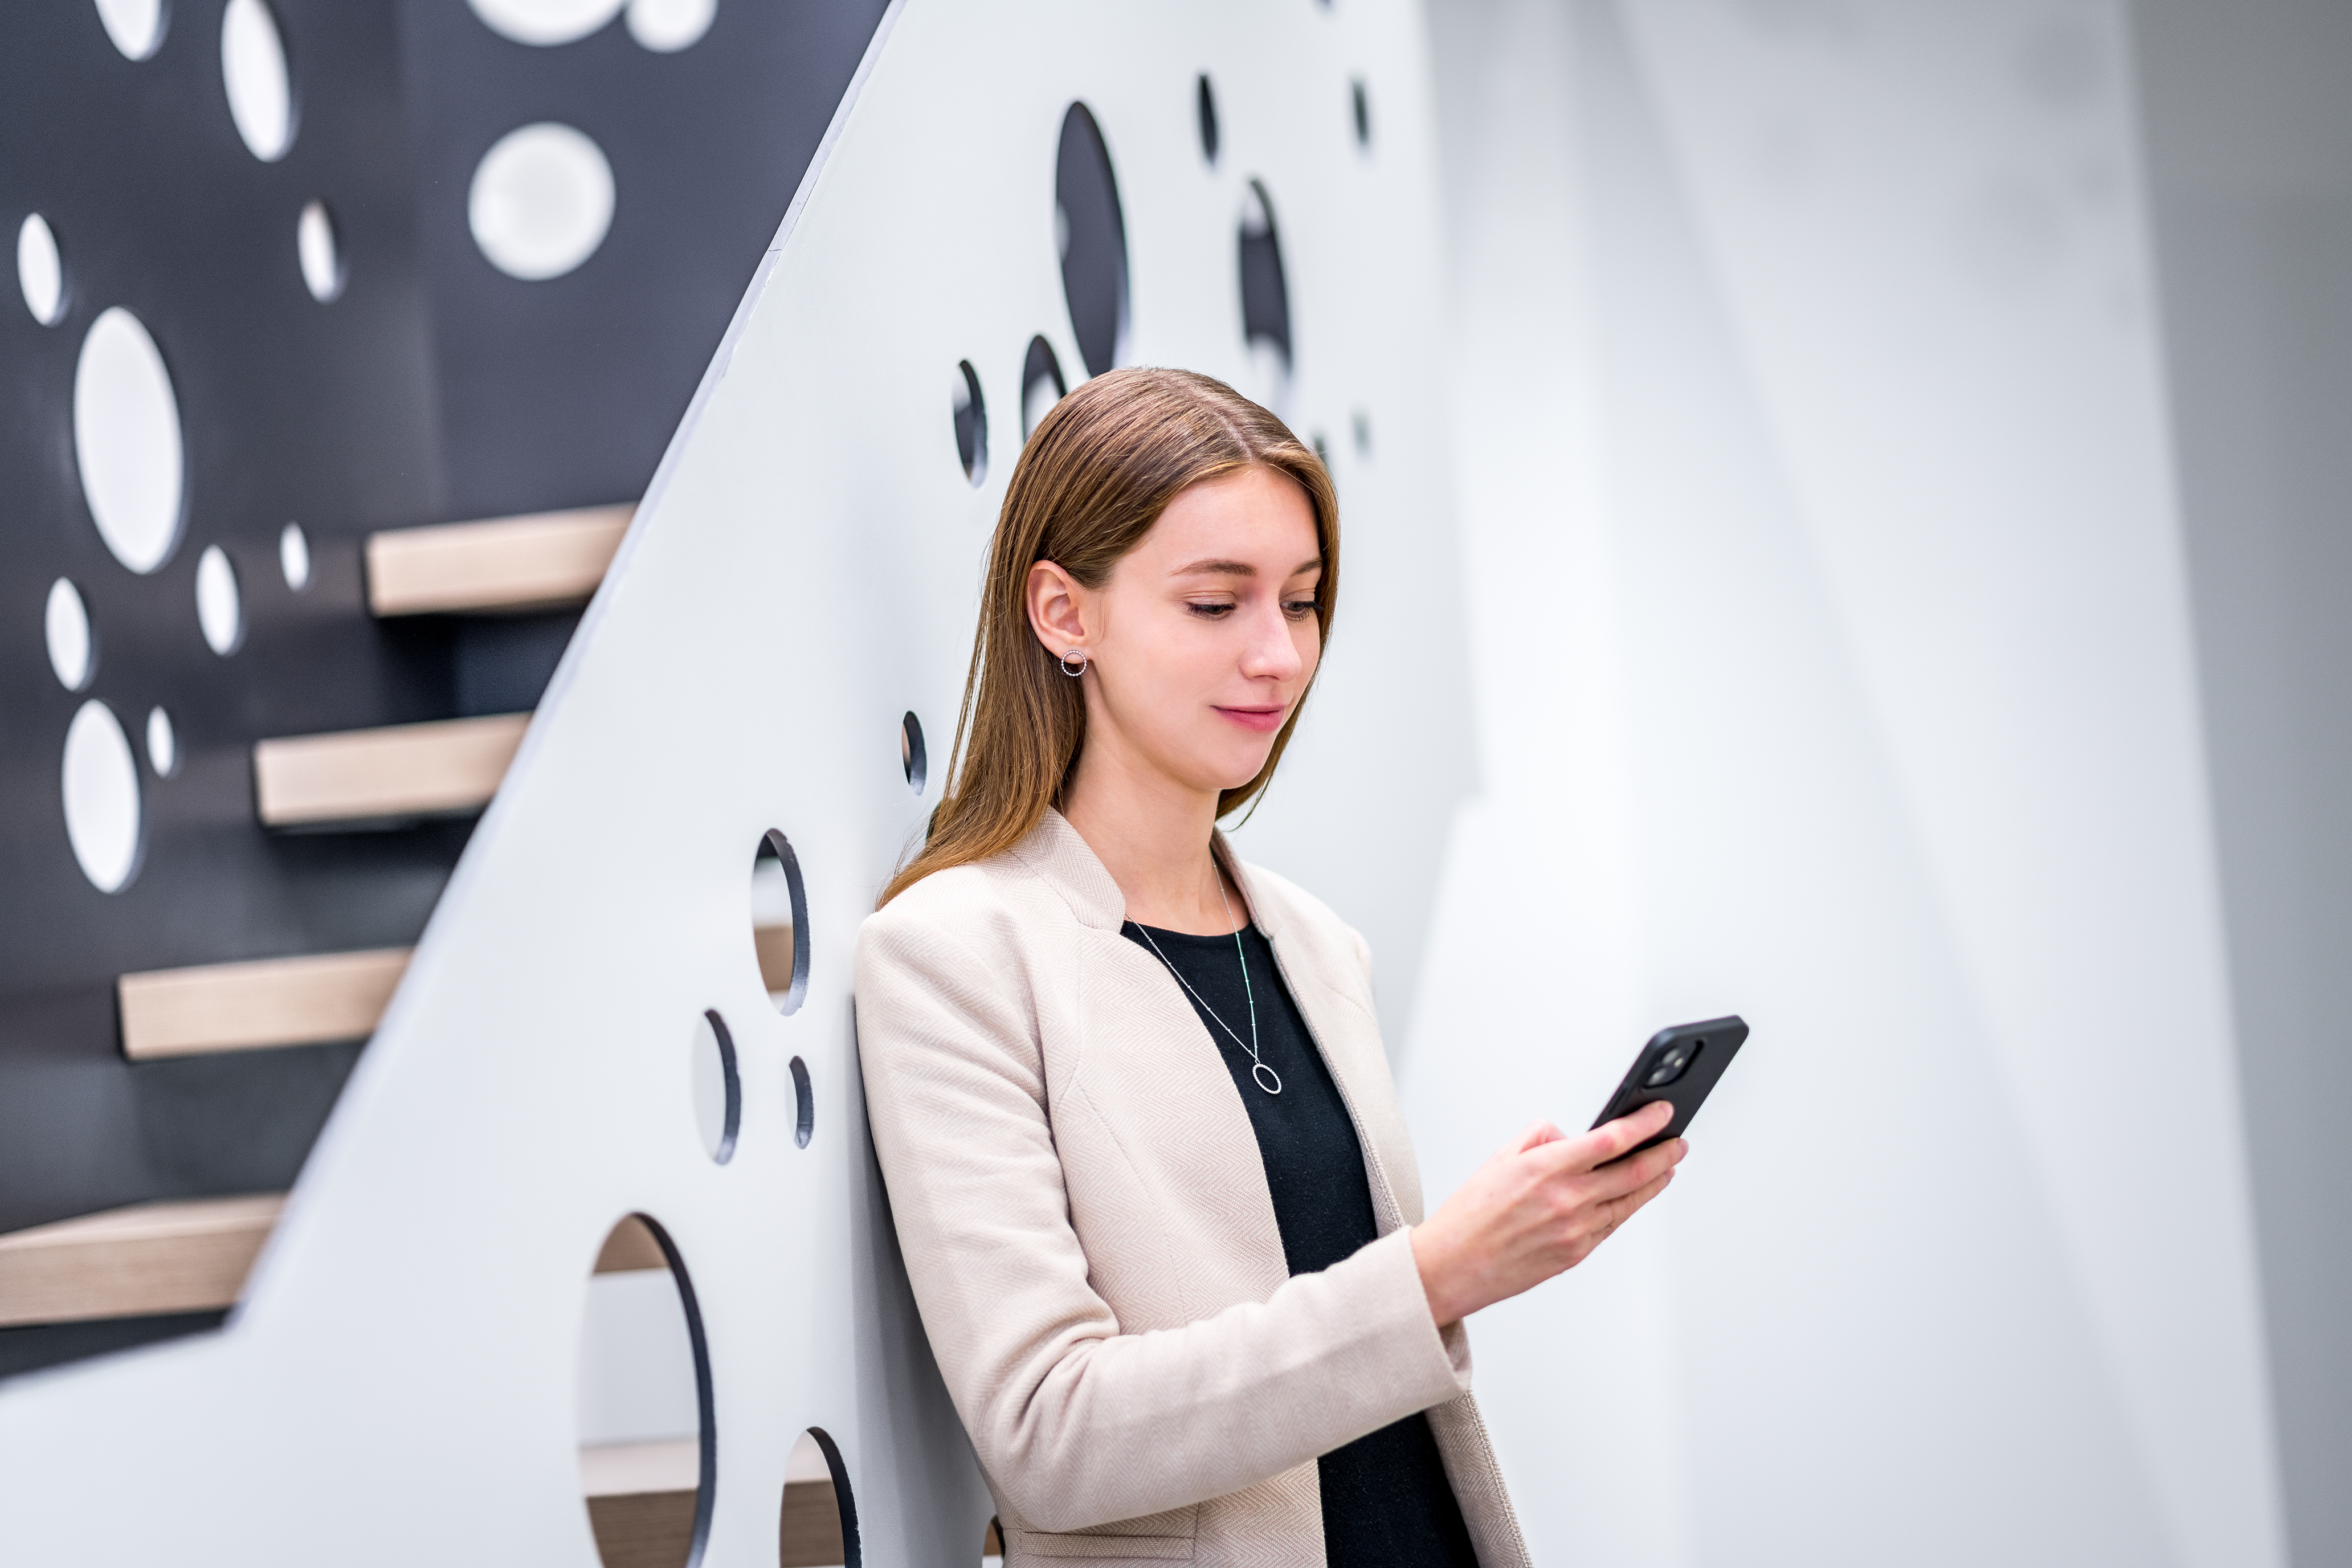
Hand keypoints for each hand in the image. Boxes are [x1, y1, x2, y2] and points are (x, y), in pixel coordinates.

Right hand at [1410, 1103, 1685, 1327]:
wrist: (1453, 1266)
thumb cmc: (1470, 1214)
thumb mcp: (1500, 1159)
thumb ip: (1540, 1139)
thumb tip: (1570, 1137)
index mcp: (1546, 1168)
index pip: (1611, 1140)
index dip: (1644, 1124)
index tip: (1661, 1113)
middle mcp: (1567, 1200)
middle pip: (1634, 1172)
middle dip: (1664, 1153)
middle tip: (1677, 1142)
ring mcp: (1576, 1230)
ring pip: (1630, 1201)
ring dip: (1654, 1182)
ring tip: (1666, 1167)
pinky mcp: (1576, 1254)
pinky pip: (1612, 1225)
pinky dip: (1628, 1206)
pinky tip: (1634, 1197)